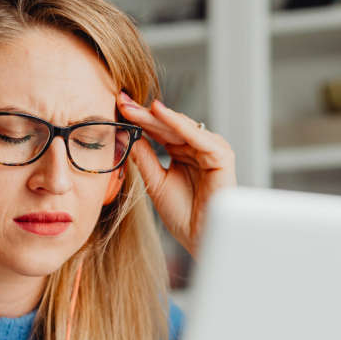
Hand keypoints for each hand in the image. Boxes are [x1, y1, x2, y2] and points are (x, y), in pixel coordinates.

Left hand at [121, 92, 235, 258]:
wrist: (200, 239)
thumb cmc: (183, 216)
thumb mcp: (156, 182)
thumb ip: (145, 158)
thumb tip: (128, 134)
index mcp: (185, 152)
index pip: (160, 130)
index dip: (140, 119)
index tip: (118, 107)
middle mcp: (199, 148)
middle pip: (169, 125)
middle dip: (144, 113)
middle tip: (122, 101)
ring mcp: (212, 150)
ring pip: (181, 126)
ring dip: (157, 116)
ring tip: (134, 108)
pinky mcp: (222, 156)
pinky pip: (197, 136)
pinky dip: (178, 124)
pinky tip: (160, 113)